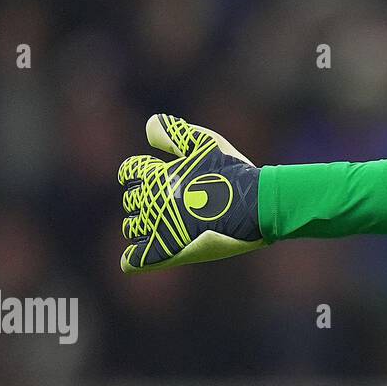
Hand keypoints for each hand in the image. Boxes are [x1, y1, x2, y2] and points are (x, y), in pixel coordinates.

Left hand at [118, 114, 264, 272]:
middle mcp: (150, 200)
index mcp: (156, 175)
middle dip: (146, 200)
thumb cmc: (234, 173)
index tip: (156, 176)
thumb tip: (149, 124)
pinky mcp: (165, 253)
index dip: (140, 173)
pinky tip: (149, 253)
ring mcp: (156, 228)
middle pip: (131, 200)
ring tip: (168, 225)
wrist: (257, 205)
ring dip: (144, 225)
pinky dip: (135, 258)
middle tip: (173, 202)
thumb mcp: (207, 143)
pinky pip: (132, 261)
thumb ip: (174, 132)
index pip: (129, 171)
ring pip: (132, 227)